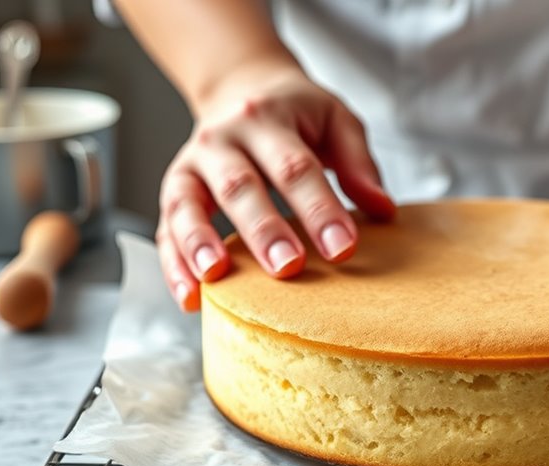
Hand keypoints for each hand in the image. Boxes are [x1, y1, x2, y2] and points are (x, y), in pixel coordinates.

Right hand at [155, 62, 394, 310]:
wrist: (240, 85)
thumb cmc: (295, 112)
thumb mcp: (335, 118)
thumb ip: (358, 162)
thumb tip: (382, 209)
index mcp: (268, 120)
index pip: (296, 167)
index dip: (319, 209)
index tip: (342, 248)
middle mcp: (223, 139)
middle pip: (240, 186)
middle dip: (263, 229)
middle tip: (288, 267)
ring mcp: (192, 165)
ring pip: (188, 204)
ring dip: (201, 243)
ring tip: (217, 278)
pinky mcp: (174, 190)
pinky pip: (166, 228)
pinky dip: (174, 265)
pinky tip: (191, 296)